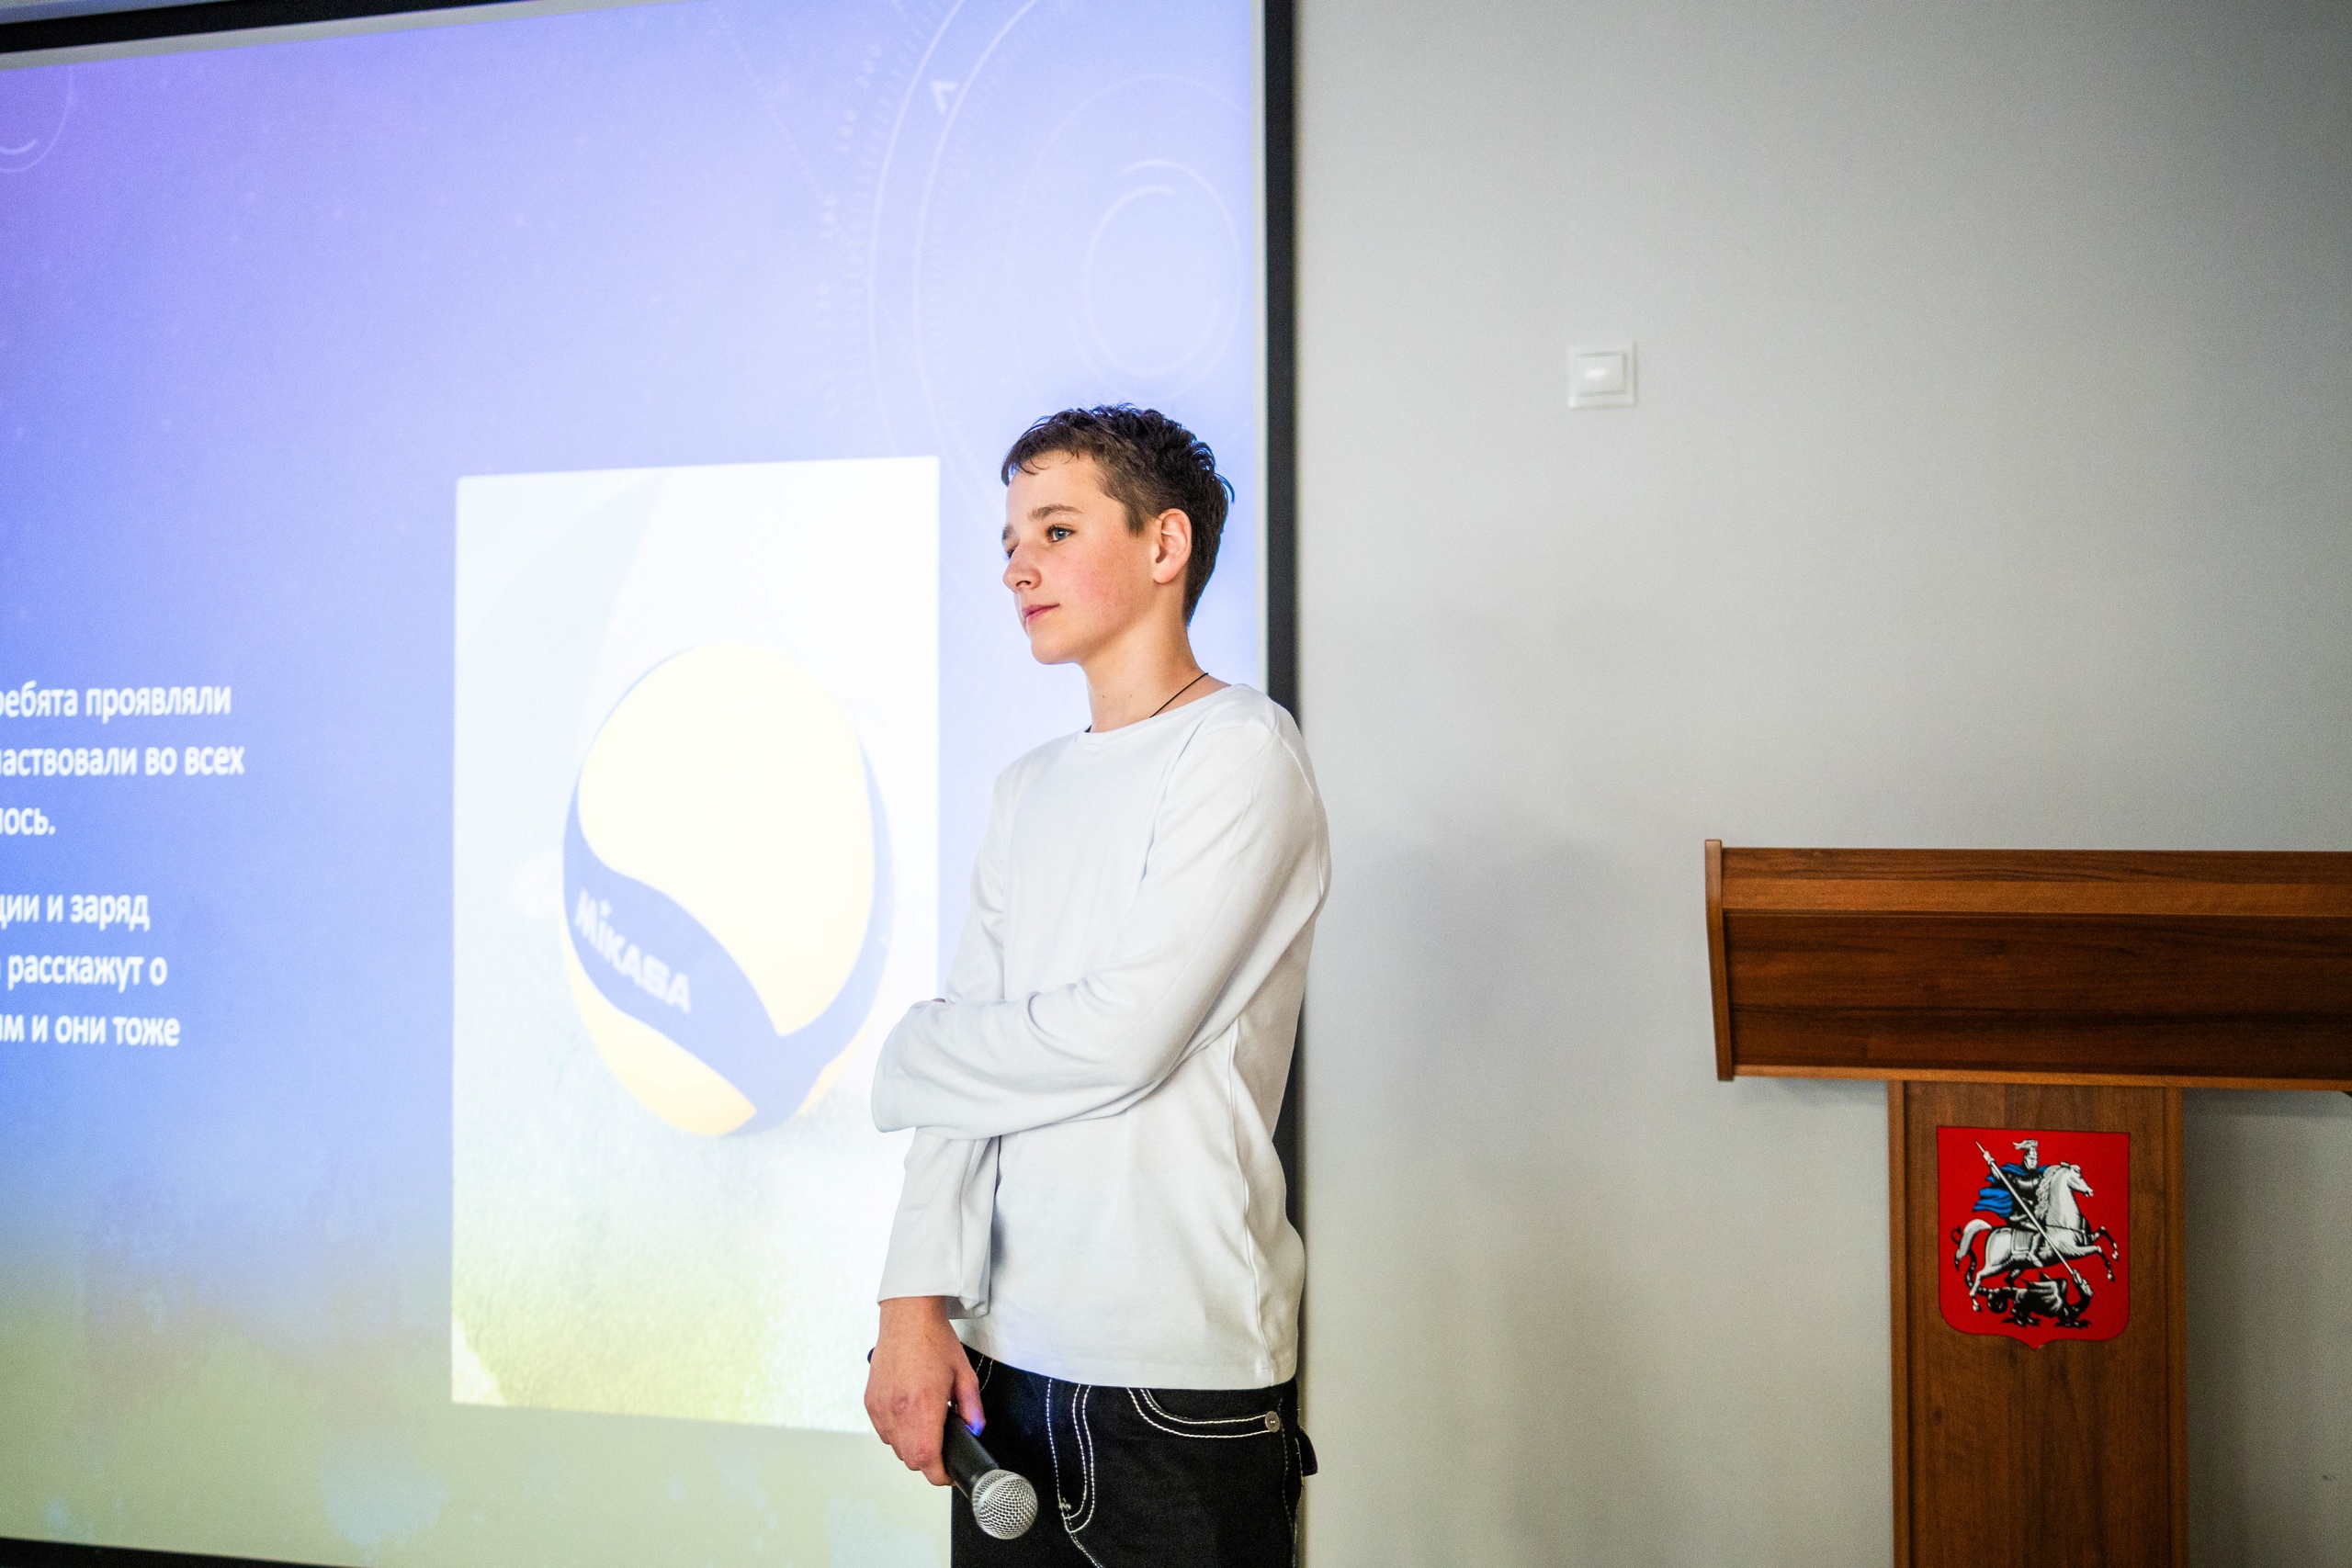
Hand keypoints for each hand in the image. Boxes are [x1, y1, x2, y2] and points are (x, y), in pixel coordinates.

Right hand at [864, 1296, 983, 1485]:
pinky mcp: (870, 1402)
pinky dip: (896, 1432)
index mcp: (922, 1406)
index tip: (949, 1472)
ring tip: (925, 1425)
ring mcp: (880, 1407)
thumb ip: (972, 1409)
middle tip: (942, 1446)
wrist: (907, 1317)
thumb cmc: (934, 1341)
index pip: (926, 1460)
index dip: (939, 1474)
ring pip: (895, 1448)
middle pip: (910, 1460)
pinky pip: (883, 1432)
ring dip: (911, 1446)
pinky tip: (909, 1414)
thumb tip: (975, 1430)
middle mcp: (897, 1411)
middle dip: (928, 1460)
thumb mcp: (964, 1375)